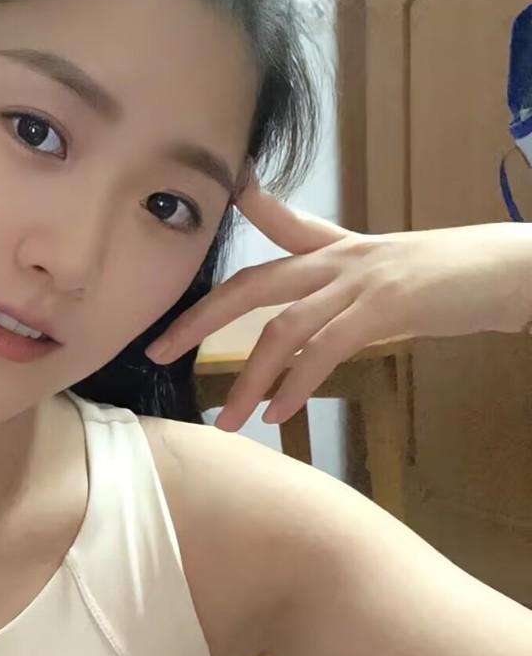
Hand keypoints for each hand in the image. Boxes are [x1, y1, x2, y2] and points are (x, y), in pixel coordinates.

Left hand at [145, 178, 531, 432]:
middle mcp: (336, 258)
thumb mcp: (386, 268)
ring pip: (282, 329)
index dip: (227, 239)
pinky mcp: (385, 306)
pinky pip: (326, 348)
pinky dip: (297, 384)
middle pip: (250, 285)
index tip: (184, 255)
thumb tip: (310, 310)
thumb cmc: (451, 276)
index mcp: (334, 248)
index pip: (270, 235)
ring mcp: (358, 280)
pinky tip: (279, 414)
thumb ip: (339, 279)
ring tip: (228, 421)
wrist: (511, 268)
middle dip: (199, 319)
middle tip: (158, 351)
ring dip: (249, 377)